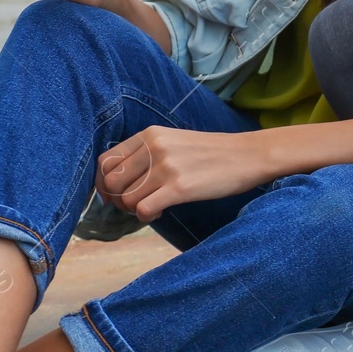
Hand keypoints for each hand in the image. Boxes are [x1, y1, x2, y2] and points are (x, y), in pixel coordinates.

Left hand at [97, 127, 272, 219]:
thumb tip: (118, 180)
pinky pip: (143, 209)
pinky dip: (146, 217)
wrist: (249, 155)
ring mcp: (167, 167)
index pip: (106, 161)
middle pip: (111, 182)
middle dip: (117, 199)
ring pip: (126, 199)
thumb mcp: (175, 141)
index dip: (104, 182)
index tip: (115, 194)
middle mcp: (154, 147)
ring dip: (133, 210)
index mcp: (151, 134)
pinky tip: (159, 214)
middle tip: (134, 205)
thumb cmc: (213, 153)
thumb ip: (147, 153)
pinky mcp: (179, 187)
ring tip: (151, 208)